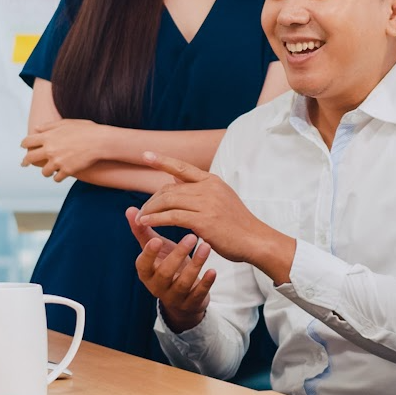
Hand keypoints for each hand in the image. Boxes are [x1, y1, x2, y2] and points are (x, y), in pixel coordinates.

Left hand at [20, 119, 107, 180]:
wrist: (100, 142)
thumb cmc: (86, 130)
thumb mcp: (67, 123)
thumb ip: (49, 126)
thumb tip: (36, 128)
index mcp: (48, 136)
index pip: (28, 141)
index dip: (24, 144)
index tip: (24, 147)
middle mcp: (50, 150)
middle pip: (30, 158)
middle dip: (26, 161)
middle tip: (24, 164)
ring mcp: (58, 162)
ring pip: (44, 171)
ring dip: (46, 171)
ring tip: (49, 171)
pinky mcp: (67, 171)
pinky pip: (57, 178)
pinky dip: (58, 177)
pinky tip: (61, 175)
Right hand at [128, 207, 213, 333]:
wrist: (183, 296)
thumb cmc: (168, 265)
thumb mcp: (157, 250)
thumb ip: (144, 232)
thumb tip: (130, 210)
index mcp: (147, 272)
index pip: (143, 264)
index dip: (149, 253)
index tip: (157, 239)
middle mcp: (158, 286)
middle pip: (165, 273)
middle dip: (177, 255)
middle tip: (191, 237)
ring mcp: (175, 296)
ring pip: (183, 283)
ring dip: (196, 265)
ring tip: (206, 246)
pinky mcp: (192, 302)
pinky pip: (198, 294)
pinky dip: (206, 283)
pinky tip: (213, 270)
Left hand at [134, 153, 296, 280]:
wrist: (254, 240)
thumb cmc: (237, 223)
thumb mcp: (220, 199)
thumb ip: (198, 189)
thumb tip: (174, 179)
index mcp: (213, 181)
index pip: (182, 167)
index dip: (162, 160)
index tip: (145, 155)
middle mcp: (209, 188)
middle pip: (170, 188)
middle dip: (152, 199)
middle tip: (142, 210)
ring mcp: (207, 204)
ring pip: (168, 201)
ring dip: (150, 210)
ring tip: (140, 218)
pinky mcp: (203, 221)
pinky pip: (171, 216)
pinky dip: (156, 219)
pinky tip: (146, 223)